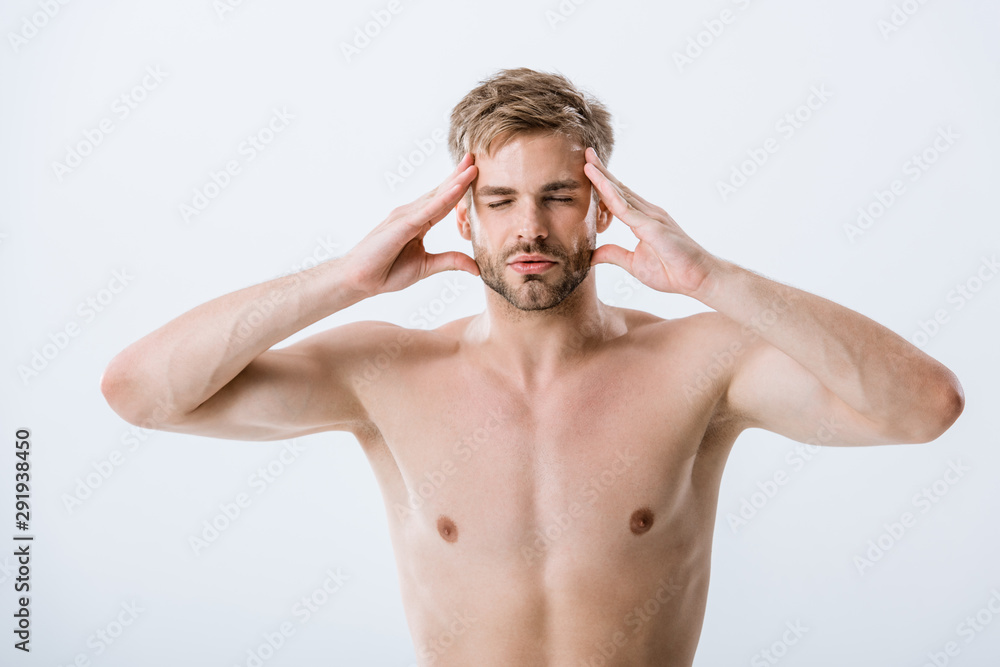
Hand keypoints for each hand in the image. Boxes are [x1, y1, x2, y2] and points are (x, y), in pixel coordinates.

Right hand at [344, 153, 479, 295]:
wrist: (360, 280)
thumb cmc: (387, 271)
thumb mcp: (426, 267)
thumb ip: (451, 261)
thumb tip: (477, 269)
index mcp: (418, 222)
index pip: (444, 202)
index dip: (459, 187)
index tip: (474, 172)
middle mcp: (411, 214)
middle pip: (441, 192)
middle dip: (458, 175)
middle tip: (475, 157)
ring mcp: (405, 216)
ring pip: (436, 197)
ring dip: (455, 182)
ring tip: (472, 167)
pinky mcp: (402, 225)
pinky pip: (427, 211)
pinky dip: (443, 200)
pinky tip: (457, 189)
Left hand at [583, 147, 718, 297]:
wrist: (699, 279)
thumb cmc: (672, 271)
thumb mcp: (634, 264)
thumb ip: (614, 255)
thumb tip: (590, 255)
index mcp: (643, 220)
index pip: (618, 198)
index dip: (602, 184)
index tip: (587, 169)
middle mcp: (648, 213)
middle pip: (619, 188)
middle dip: (601, 172)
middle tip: (586, 154)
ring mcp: (652, 217)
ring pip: (622, 194)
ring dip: (603, 178)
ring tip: (588, 163)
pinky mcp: (654, 227)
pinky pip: (629, 210)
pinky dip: (614, 197)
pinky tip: (601, 185)